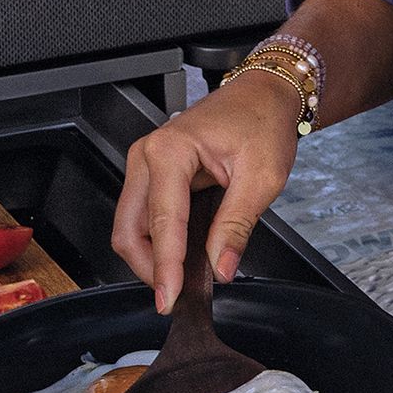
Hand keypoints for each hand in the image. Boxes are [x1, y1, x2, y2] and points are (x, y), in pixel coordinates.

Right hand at [108, 77, 302, 305]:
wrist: (263, 95)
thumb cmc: (262, 122)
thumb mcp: (262, 177)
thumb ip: (237, 225)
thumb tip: (220, 267)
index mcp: (170, 151)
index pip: (162, 222)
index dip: (165, 267)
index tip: (169, 298)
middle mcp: (147, 155)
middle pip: (129, 228)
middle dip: (149, 267)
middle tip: (174, 295)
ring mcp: (145, 163)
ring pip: (130, 226)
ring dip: (151, 257)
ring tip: (181, 279)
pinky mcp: (152, 173)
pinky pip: (143, 216)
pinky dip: (157, 242)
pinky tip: (180, 257)